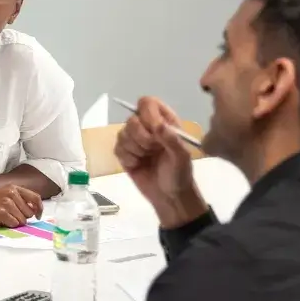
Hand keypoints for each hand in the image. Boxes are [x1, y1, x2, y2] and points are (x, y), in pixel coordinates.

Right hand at [0, 184, 42, 227]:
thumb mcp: (3, 196)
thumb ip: (19, 200)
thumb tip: (34, 210)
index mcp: (13, 188)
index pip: (35, 197)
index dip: (39, 208)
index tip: (38, 216)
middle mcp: (11, 192)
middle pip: (29, 212)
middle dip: (22, 217)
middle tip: (10, 216)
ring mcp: (6, 202)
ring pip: (22, 220)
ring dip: (14, 222)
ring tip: (2, 218)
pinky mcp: (1, 211)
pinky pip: (14, 223)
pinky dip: (8, 225)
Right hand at [114, 96, 206, 227]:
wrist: (169, 197)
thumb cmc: (179, 174)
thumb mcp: (182, 157)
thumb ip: (172, 139)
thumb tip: (159, 126)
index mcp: (164, 121)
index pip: (147, 103)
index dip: (148, 115)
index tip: (154, 132)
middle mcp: (147, 127)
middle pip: (131, 119)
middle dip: (140, 137)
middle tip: (152, 150)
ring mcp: (134, 140)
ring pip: (122, 133)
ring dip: (134, 149)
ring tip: (146, 159)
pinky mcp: (124, 153)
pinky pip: (117, 148)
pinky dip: (127, 158)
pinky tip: (137, 165)